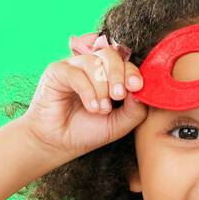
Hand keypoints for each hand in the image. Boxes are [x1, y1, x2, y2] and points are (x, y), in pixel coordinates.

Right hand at [21, 44, 147, 160]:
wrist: (59, 144)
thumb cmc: (87, 132)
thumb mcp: (119, 124)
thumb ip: (135, 109)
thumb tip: (142, 91)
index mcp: (108, 76)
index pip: (125, 63)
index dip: (133, 72)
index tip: (137, 87)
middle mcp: (91, 68)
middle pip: (111, 55)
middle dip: (119, 75)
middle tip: (118, 96)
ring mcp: (74, 67)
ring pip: (94, 62)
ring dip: (102, 87)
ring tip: (101, 109)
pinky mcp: (57, 71)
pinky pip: (77, 73)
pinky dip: (88, 91)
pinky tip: (90, 107)